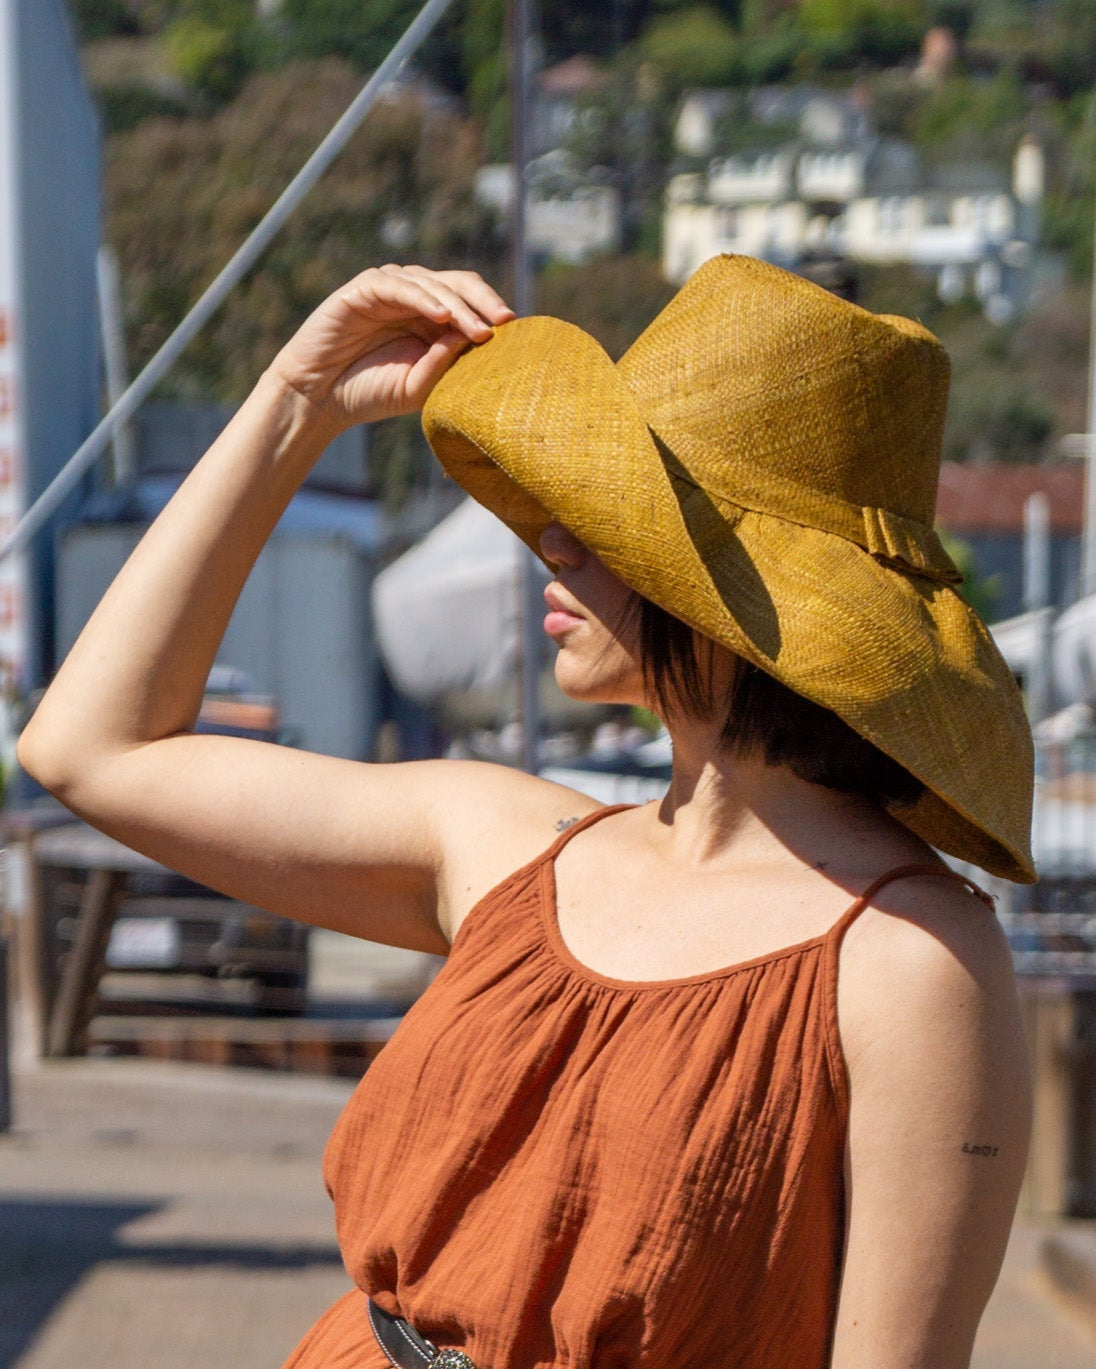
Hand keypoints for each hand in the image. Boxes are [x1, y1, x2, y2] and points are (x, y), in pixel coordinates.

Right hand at [268, 263, 513, 430]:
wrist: (319, 398)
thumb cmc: (369, 393)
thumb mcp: (417, 387)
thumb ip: (444, 365)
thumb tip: (472, 338)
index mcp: (431, 320)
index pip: (470, 304)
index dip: (491, 312)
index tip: (514, 334)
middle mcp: (414, 299)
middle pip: (458, 284)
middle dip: (484, 302)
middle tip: (504, 323)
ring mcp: (389, 290)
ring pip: (433, 283)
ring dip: (459, 306)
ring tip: (478, 330)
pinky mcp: (364, 289)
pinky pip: (399, 285)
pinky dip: (424, 298)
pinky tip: (443, 316)